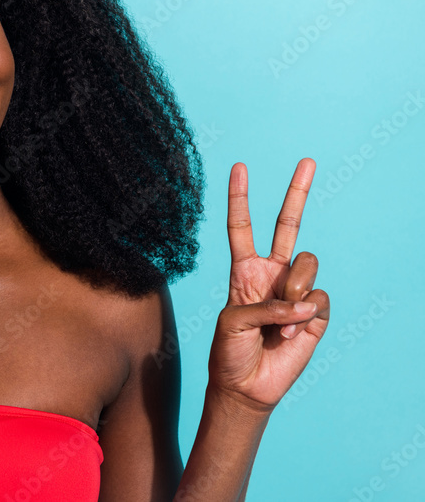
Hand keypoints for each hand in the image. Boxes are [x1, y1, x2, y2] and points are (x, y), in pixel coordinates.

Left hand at [207, 158, 330, 412]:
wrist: (246, 386)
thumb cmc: (229, 352)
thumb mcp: (231, 323)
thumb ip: (264, 305)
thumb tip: (302, 302)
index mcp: (243, 270)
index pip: (241, 226)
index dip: (239, 198)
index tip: (239, 167)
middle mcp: (271, 273)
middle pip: (288, 225)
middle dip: (297, 192)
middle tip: (307, 161)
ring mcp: (295, 290)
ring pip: (307, 263)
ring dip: (294, 288)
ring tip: (279, 318)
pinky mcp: (314, 311)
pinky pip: (318, 296)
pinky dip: (304, 312)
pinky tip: (290, 332)